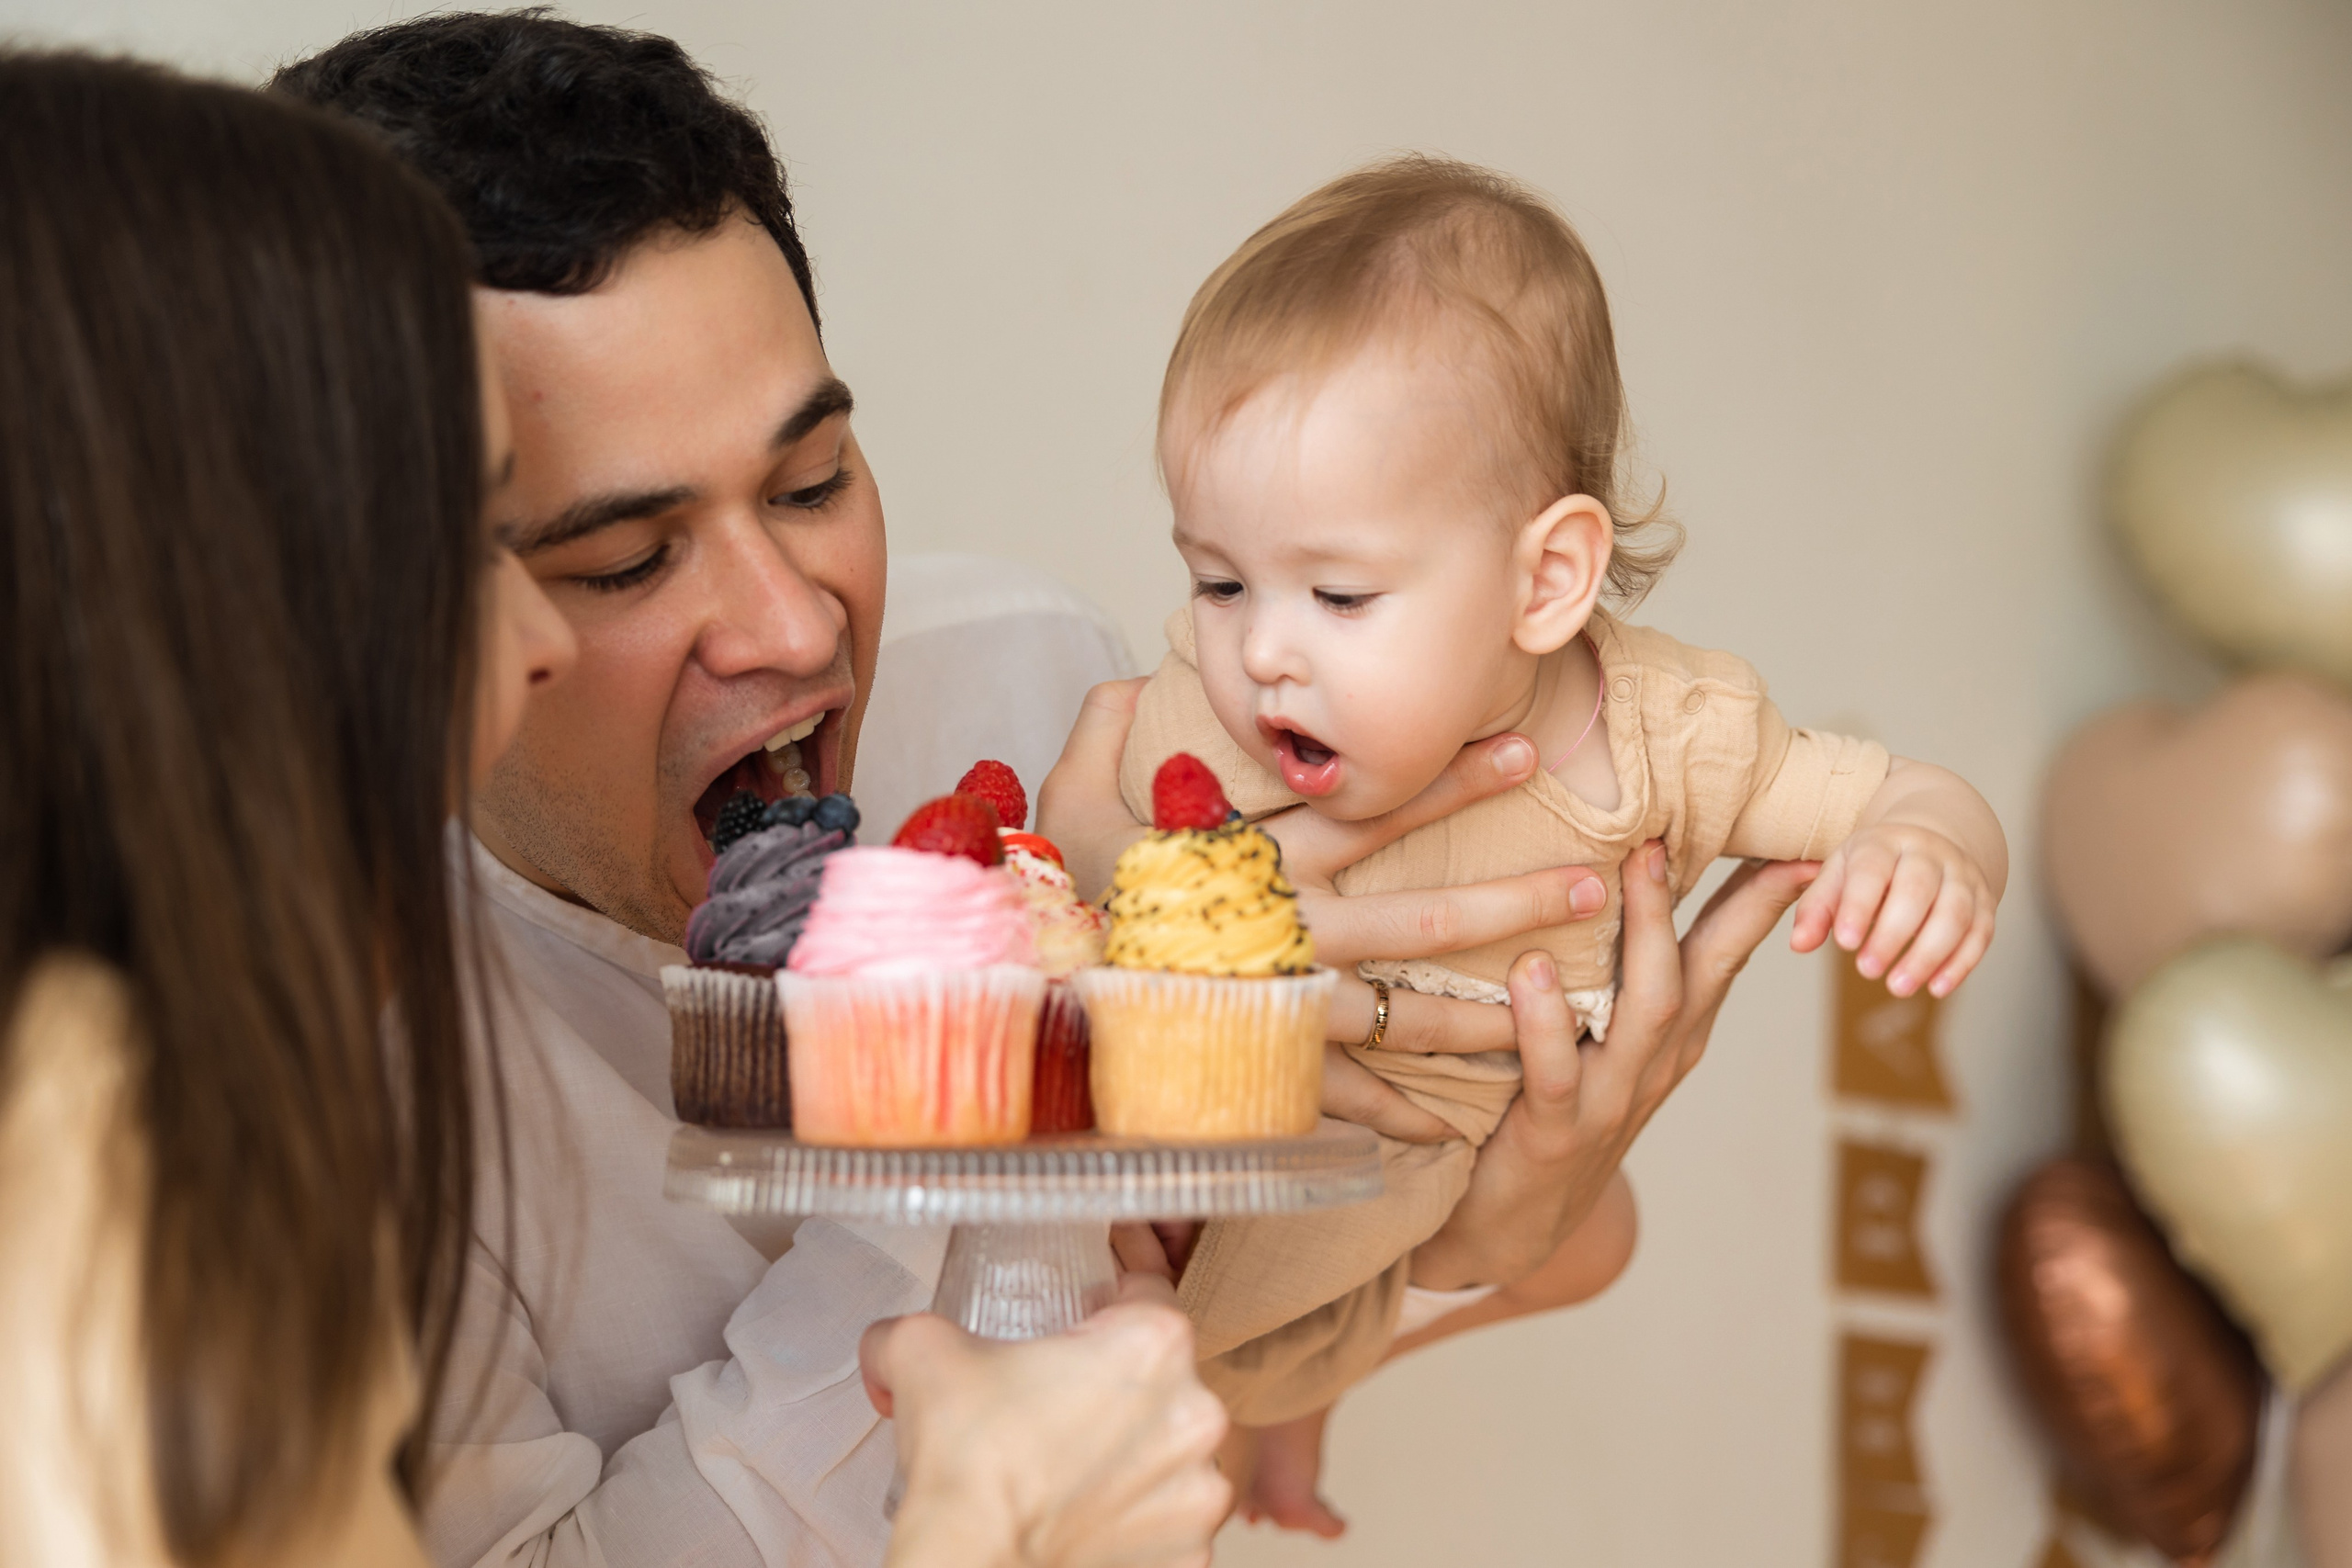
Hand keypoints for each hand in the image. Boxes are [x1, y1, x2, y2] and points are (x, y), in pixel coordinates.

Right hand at [862, 1275, 1230, 1567]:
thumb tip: (892, 1340)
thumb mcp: (923, 1350)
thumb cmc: (966, 1469)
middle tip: (1060, 1399)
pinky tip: (1087, 1507)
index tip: (1086, 1318)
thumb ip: (917, 1323)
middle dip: (1117, 1383)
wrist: (967, 1565)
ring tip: (1071, 1459)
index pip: (1149, 1289)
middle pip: (1165, 1374)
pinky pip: (1171, 1513)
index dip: (1109, 1300)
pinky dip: (1138, 1510)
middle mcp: (1194, 1414)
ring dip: (1134, 1449)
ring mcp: (1199, 1490)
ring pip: (1171, 1447)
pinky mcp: (1191, 1549)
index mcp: (1152, 1346)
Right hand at [1039, 690, 1613, 1141]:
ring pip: (1406, 1016)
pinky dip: (1398, 1114)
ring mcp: (1279, 1014)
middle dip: (1513, 904)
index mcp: (1249, 864)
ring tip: (1577, 1009)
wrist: (1022, 1002)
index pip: (1371, 812)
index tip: (1529, 755)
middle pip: (1419, 923)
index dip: (1453, 782)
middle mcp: (1282, 939)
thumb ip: (1111, 732)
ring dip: (1492, 1011)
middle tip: (1590, 886)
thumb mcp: (1069, 798)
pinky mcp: (1258, 1073)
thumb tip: (1137, 680)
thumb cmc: (1051, 899)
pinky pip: (1342, 1099)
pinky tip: (1453, 1121)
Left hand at [1409, 842, 1819, 1288]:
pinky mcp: (1557, 1132)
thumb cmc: (1549, 1106)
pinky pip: (1557, 1071)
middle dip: (1712, 896)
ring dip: (1641, 936)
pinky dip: (1545, 1021)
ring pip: (1647, 1009)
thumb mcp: (1597, 1032)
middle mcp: (1657, 1058)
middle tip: (1697, 824)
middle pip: (1702, 966)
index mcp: (1673, 1031)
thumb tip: (1606, 859)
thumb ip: (1612, 961)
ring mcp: (1613, 1097)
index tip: (1798, 836)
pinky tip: (1533, 971)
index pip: (1728, 949)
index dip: (1763, 896)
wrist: (1511, 1225)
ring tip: (1624, 870)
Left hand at [1789, 821, 1995, 999]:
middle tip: (1866, 971)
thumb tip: (1799, 945)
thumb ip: (1817, 908)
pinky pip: (1980, 932)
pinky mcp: (1985, 901)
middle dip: (1892, 935)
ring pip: (1954, 914)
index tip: (1844, 943)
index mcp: (1885, 842)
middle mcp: (1929, 854)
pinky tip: (1936, 988)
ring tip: (1898, 987)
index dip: (1859, 906)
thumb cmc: (1874, 865)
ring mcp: (1962, 876)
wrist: (1932, 840)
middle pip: (1917, 892)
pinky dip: (1961, 963)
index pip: (1872, 869)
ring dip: (1927, 955)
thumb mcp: (1839, 874)